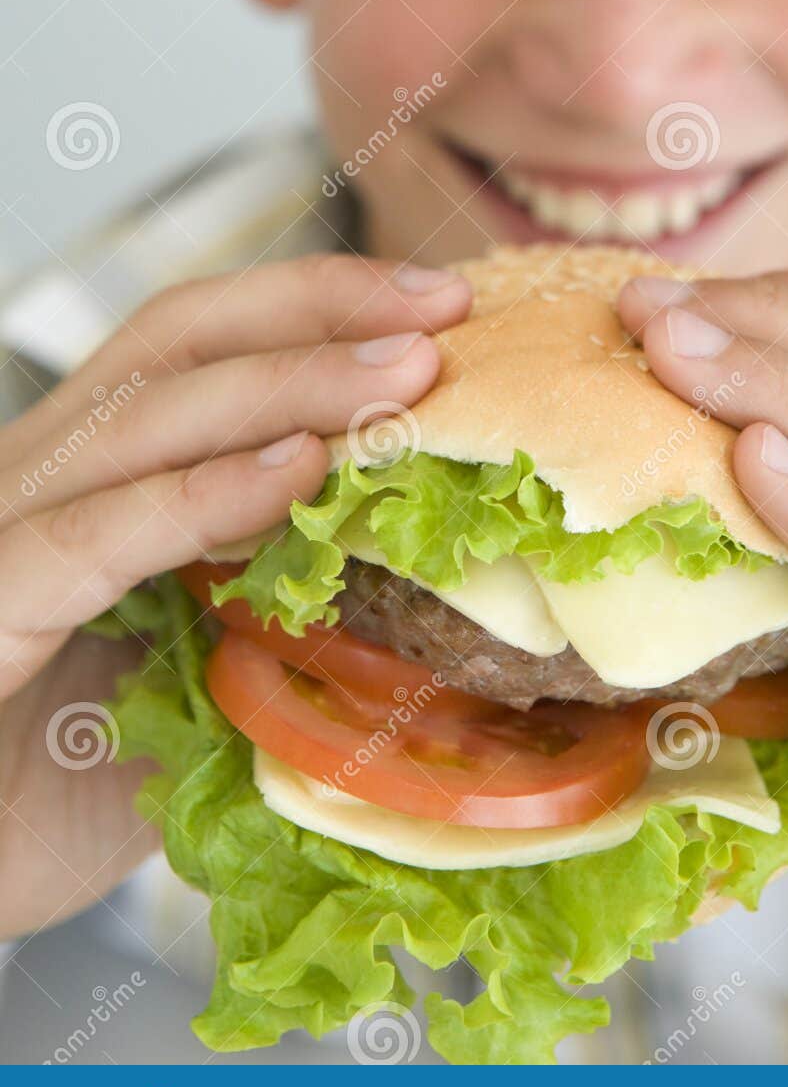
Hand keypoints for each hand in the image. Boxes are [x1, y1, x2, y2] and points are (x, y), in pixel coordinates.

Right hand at [0, 254, 470, 938]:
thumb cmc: (67, 784)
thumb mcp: (202, 674)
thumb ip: (282, 610)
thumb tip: (433, 579)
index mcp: (94, 470)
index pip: (200, 340)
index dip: (315, 304)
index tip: (442, 302)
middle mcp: (41, 475)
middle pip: (176, 342)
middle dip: (318, 315)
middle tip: (444, 313)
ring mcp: (2, 530)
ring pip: (144, 419)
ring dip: (285, 387)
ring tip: (400, 379)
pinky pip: (94, 537)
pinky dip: (198, 497)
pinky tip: (295, 472)